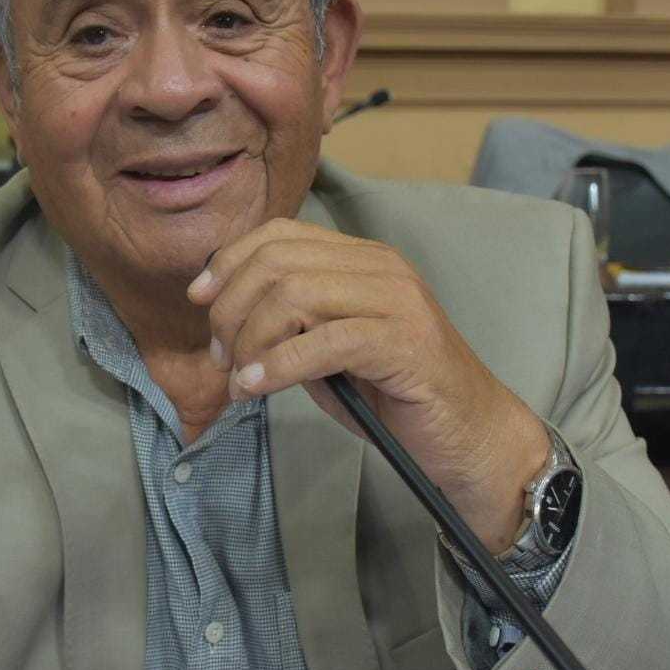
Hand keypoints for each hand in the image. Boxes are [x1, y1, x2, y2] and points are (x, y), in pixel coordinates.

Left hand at [186, 218, 547, 552]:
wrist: (470, 435)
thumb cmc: (396, 396)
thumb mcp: (328, 351)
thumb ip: (288, 326)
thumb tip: (225, 320)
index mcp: (362, 259)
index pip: (280, 234)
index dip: (229, 262)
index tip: (199, 300)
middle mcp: (380, 267)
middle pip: (277, 262)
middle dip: (231, 309)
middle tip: (221, 357)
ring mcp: (396, 300)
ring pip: (293, 296)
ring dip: (250, 341)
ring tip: (239, 379)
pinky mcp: (404, 341)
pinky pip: (323, 341)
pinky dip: (277, 366)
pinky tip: (255, 388)